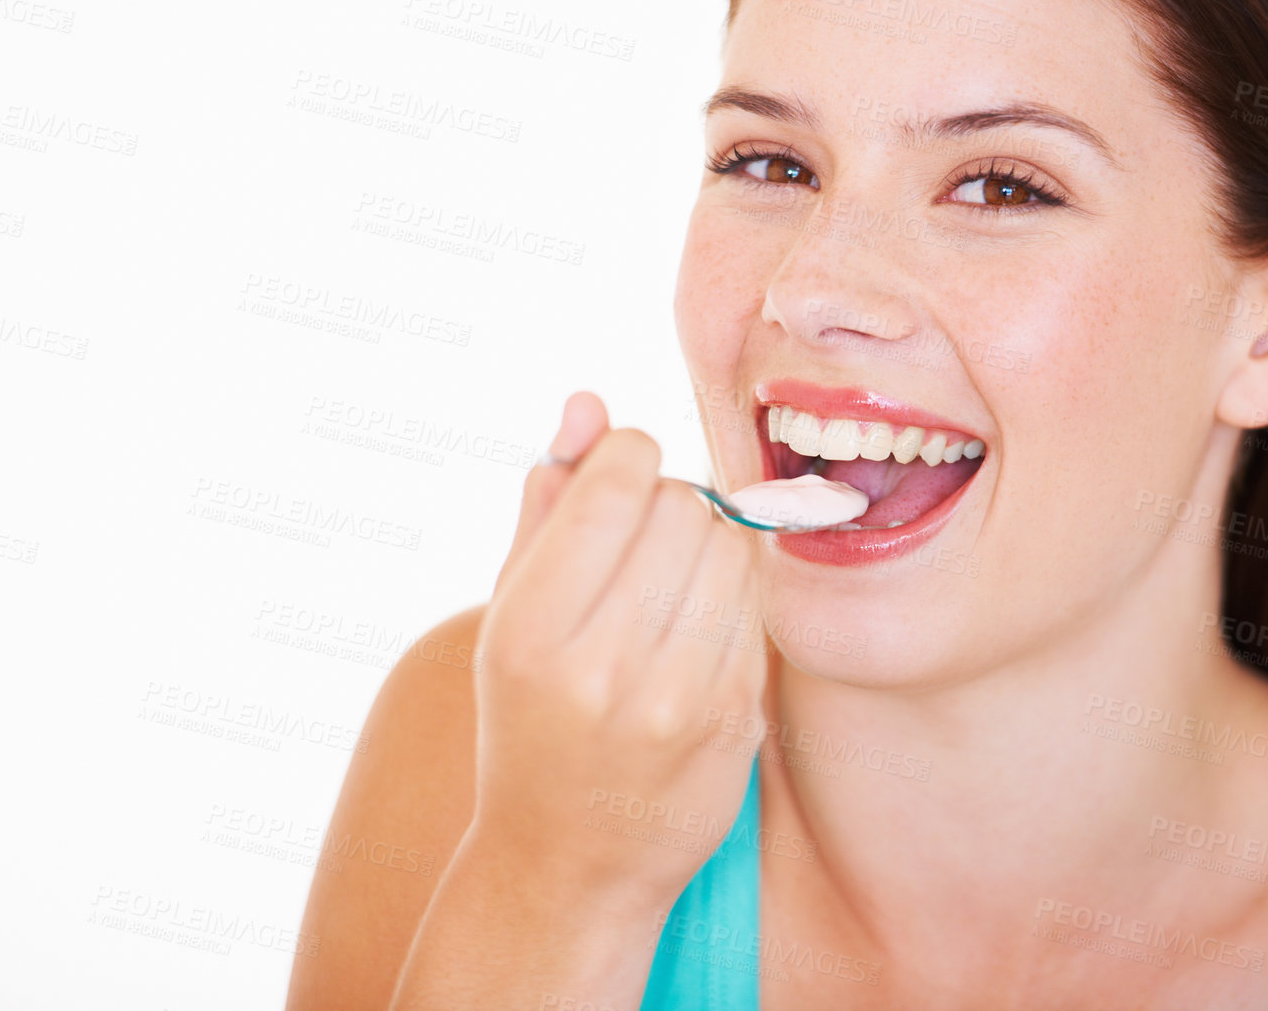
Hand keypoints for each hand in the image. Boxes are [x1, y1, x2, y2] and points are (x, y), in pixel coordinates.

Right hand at [470, 392, 767, 901]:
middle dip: (667, 503)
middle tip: (641, 545)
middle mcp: (605, 666)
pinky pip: (757, 605)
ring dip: (707, 545)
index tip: (615, 484)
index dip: (626, 459)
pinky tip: (696, 632)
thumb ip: (547, 502)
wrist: (567, 864)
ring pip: (732, 547)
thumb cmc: (531, 721)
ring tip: (667, 587)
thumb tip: (588, 403)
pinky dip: (731, 599)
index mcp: (532, 629)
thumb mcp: (510, 614)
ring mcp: (680, 699)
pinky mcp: (738, 719)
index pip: (622, 479)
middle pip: (685, 504)